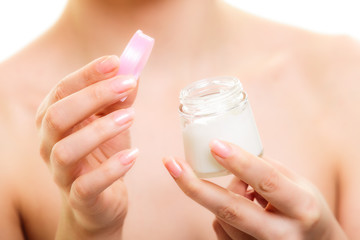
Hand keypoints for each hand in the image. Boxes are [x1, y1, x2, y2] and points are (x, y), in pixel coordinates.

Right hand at [36, 55, 137, 238]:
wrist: (101, 200)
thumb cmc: (103, 155)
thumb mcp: (113, 124)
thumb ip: (119, 100)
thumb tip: (133, 74)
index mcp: (54, 121)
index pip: (62, 91)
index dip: (87, 74)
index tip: (116, 62)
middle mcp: (49, 145)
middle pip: (57, 116)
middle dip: (93, 97)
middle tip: (127, 85)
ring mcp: (61, 173)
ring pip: (66, 150)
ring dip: (100, 130)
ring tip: (131, 116)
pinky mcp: (79, 198)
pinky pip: (87, 185)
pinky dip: (111, 168)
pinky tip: (132, 155)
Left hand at [163, 140, 346, 239]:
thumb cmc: (305, 209)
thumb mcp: (298, 185)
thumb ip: (264, 170)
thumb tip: (226, 156)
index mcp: (302, 207)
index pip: (267, 181)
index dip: (239, 162)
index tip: (213, 144)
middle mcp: (282, 234)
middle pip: (232, 209)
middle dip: (196, 186)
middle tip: (171, 163)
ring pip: (222, 217)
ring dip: (221, 195)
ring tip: (245, 191)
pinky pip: (220, 229)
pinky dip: (222, 213)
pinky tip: (244, 209)